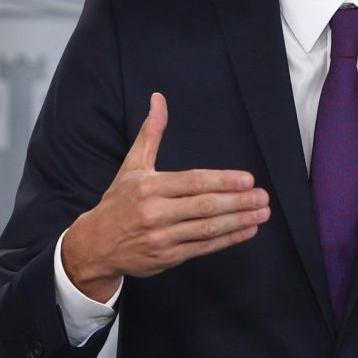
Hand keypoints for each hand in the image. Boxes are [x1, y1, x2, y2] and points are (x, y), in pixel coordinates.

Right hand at [61, 92, 271, 301]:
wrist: (95, 245)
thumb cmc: (119, 201)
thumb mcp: (132, 165)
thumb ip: (151, 133)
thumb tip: (158, 99)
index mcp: (148, 187)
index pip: (193, 182)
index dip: (223, 181)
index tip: (248, 179)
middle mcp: (155, 212)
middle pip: (204, 206)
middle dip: (238, 201)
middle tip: (262, 197)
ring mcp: (162, 237)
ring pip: (207, 229)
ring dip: (238, 221)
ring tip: (261, 213)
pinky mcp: (168, 258)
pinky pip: (203, 248)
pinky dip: (227, 239)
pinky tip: (247, 230)